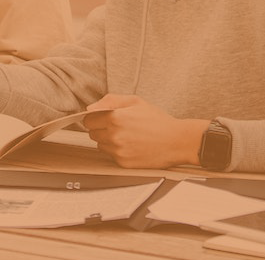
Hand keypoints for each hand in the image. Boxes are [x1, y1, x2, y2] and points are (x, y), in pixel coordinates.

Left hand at [83, 94, 208, 168]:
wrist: (177, 141)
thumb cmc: (158, 120)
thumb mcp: (135, 102)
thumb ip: (110, 101)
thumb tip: (90, 108)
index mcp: (114, 118)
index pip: (88, 120)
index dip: (95, 118)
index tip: (103, 118)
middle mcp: (114, 136)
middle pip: (92, 133)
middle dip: (101, 129)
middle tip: (119, 126)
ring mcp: (118, 151)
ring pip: (101, 145)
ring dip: (109, 141)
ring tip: (128, 136)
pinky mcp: (123, 163)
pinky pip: (111, 156)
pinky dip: (118, 151)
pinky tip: (132, 146)